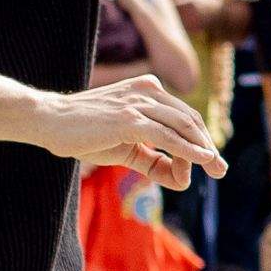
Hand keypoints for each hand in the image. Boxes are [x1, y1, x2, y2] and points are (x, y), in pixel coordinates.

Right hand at [35, 73, 222, 188]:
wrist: (48, 120)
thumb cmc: (84, 133)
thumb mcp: (125, 148)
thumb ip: (153, 161)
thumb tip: (182, 179)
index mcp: (148, 91)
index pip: (184, 117)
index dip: (199, 141)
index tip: (208, 163)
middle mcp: (148, 91)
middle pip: (190, 121)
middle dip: (208, 146)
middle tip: (221, 170)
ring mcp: (139, 103)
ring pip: (183, 128)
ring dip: (202, 152)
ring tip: (215, 170)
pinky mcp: (130, 119)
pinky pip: (168, 136)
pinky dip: (189, 150)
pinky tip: (203, 160)